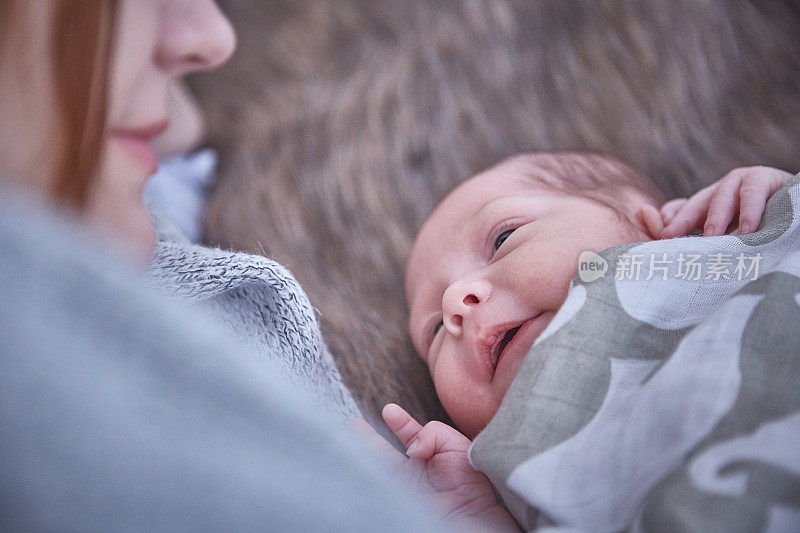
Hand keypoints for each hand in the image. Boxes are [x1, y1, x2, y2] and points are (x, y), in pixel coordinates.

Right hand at [349, 404, 518, 531]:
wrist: (472, 524)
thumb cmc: (472, 488)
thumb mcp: (458, 447)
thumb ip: (434, 434)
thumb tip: (412, 448)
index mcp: (427, 459)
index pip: (409, 436)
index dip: (399, 422)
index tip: (390, 410)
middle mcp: (411, 474)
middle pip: (382, 452)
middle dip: (365, 438)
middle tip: (351, 425)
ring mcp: (399, 489)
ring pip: (374, 468)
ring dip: (359, 455)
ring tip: (344, 442)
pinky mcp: (392, 503)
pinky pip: (372, 489)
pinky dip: (363, 475)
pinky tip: (352, 463)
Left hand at [637, 166, 794, 238]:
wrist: (797, 212)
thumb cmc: (762, 228)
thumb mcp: (727, 235)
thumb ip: (696, 230)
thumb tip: (655, 225)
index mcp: (710, 204)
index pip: (682, 208)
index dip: (670, 221)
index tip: (661, 238)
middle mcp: (722, 190)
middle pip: (698, 202)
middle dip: (684, 219)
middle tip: (672, 237)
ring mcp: (742, 182)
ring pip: (722, 196)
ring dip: (716, 218)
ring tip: (711, 238)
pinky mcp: (764, 178)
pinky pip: (752, 193)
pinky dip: (748, 212)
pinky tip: (747, 230)